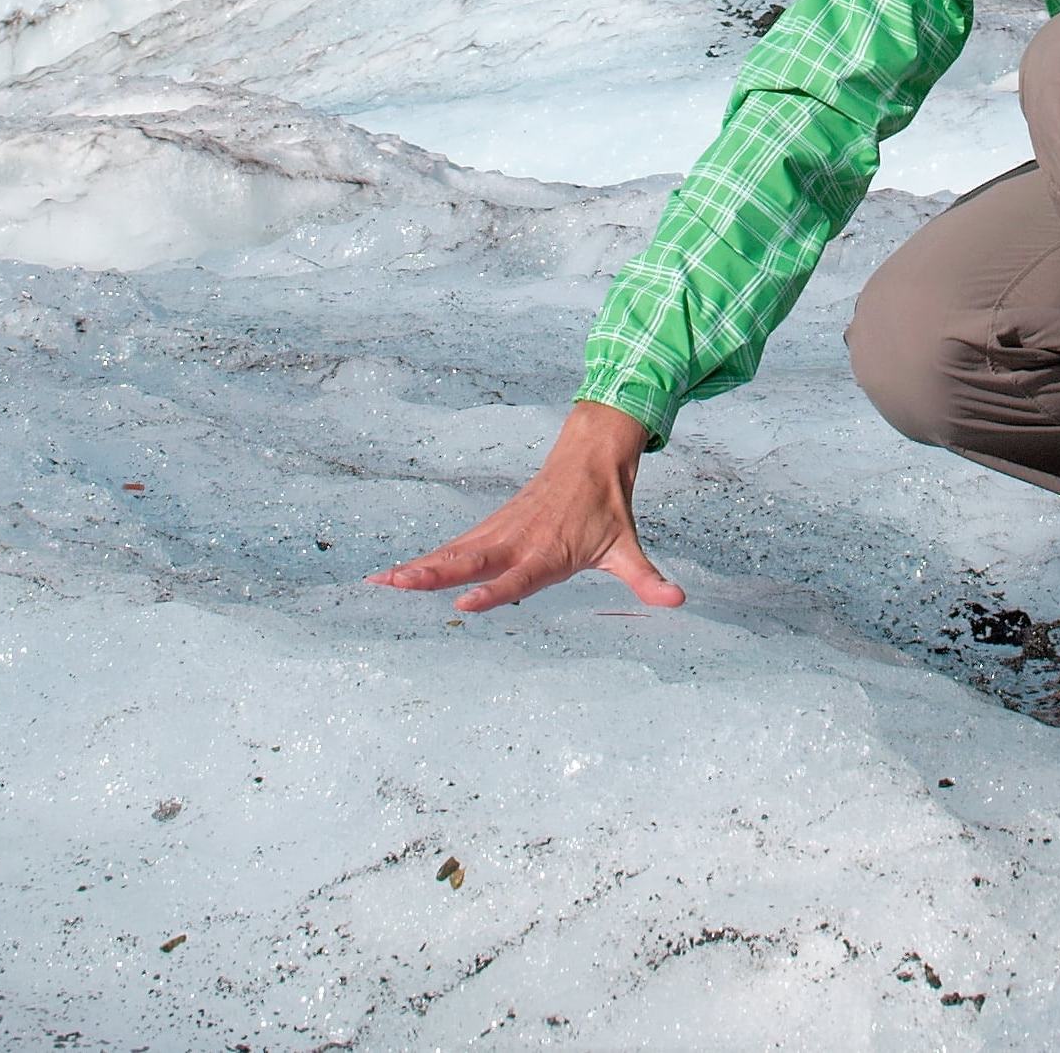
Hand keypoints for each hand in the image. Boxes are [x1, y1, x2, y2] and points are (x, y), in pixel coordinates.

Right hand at [372, 400, 682, 613]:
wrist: (590, 455)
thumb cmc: (606, 508)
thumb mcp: (627, 547)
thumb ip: (646, 579)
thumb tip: (678, 601)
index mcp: (548, 550)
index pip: (517, 576)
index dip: (493, 592)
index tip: (464, 605)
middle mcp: (518, 540)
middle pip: (471, 559)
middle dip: (434, 574)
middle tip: (398, 584)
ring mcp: (499, 531)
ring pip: (454, 552)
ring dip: (418, 567)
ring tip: (380, 582)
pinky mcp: (489, 528)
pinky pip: (453, 548)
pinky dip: (424, 560)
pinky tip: (394, 575)